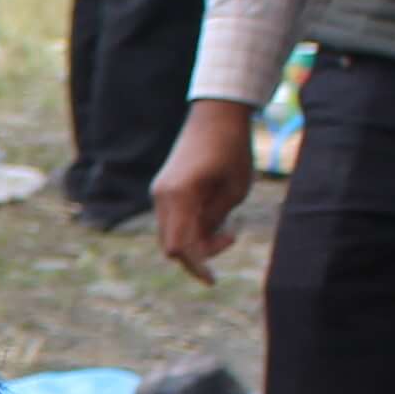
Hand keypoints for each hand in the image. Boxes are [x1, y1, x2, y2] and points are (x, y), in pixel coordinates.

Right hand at [151, 98, 260, 281]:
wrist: (216, 114)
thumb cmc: (232, 149)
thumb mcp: (234, 191)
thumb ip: (215, 220)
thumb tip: (203, 241)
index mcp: (180, 196)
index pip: (178, 247)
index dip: (195, 267)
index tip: (213, 279)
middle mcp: (162, 196)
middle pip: (171, 245)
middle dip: (198, 254)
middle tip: (231, 236)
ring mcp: (160, 192)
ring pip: (170, 234)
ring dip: (195, 239)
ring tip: (227, 227)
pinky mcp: (164, 188)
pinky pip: (172, 219)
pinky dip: (190, 227)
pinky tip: (214, 215)